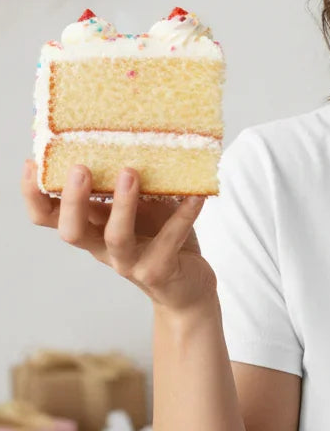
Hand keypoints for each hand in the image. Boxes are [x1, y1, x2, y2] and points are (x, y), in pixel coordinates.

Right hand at [21, 160, 217, 316]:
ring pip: (116, 237)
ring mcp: (130, 263)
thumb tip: (131, 143)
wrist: (189, 287)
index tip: (32, 163)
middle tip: (80, 168)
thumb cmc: (163, 241)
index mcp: (92, 231)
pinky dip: (183, 216)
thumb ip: (129, 186)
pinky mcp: (159, 270)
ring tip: (130, 173)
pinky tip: (196, 196)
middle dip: (73, 200)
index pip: (49, 218)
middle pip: (72, 231)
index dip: (34, 195)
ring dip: (122, 204)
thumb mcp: (142, 209)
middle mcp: (104, 249)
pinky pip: (170, 240)